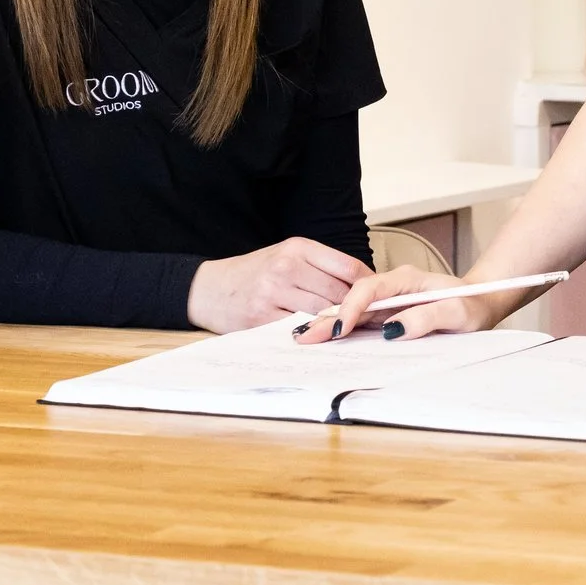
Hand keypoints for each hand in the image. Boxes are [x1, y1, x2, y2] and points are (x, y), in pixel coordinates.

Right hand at [187, 237, 370, 333]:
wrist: (209, 288)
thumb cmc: (256, 273)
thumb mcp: (287, 256)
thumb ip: (321, 266)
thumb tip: (364, 284)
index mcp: (298, 248)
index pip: (348, 267)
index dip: (368, 285)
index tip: (376, 297)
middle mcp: (286, 267)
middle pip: (339, 293)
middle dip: (354, 308)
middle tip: (367, 320)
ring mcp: (273, 292)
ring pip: (322, 312)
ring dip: (336, 323)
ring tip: (345, 329)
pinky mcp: (262, 318)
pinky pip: (300, 328)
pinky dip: (313, 333)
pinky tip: (319, 336)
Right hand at [291, 264, 553, 344]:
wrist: (481, 302)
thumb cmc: (472, 305)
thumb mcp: (458, 313)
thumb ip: (428, 317)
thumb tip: (394, 329)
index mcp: (406, 280)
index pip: (370, 288)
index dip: (351, 307)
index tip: (338, 327)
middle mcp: (392, 287)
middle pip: (353, 299)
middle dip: (328, 317)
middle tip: (303, 337)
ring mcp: (387, 301)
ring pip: (353, 311)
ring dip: (329, 324)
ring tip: (302, 339)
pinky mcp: (386, 315)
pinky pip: (360, 321)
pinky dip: (341, 330)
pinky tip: (322, 339)